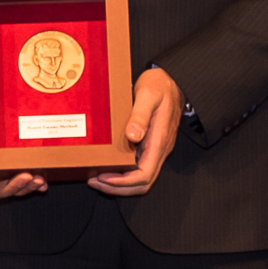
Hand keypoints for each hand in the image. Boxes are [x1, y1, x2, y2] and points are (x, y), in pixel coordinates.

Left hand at [88, 66, 183, 195]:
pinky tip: (107, 165)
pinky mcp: (150, 145)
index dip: (123, 182)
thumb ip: (140, 115)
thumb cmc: (161, 85)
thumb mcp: (148, 95)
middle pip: (142, 184)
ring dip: (119, 183)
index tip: (103, 177)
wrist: (173, 80)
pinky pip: (138, 168)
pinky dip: (122, 173)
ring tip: (96, 177)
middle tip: (94, 181)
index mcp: (159, 141)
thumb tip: (132, 136)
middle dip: (117, 188)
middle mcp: (159, 150)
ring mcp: (155, 149)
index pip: (144, 175)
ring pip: (140, 179)